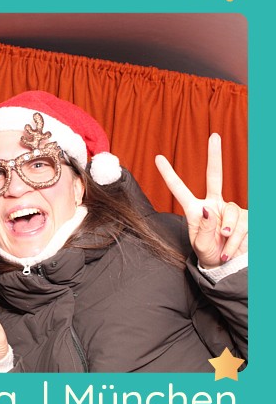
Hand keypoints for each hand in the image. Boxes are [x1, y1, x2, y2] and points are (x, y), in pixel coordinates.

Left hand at [154, 133, 246, 267]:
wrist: (227, 267)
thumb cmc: (209, 255)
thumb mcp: (201, 247)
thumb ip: (203, 229)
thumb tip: (207, 209)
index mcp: (195, 210)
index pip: (180, 190)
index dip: (169, 174)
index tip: (157, 158)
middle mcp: (212, 205)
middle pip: (214, 176)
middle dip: (215, 156)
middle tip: (214, 136)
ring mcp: (229, 210)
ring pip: (230, 211)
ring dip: (228, 233)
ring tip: (224, 246)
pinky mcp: (245, 217)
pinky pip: (242, 224)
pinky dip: (236, 241)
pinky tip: (231, 250)